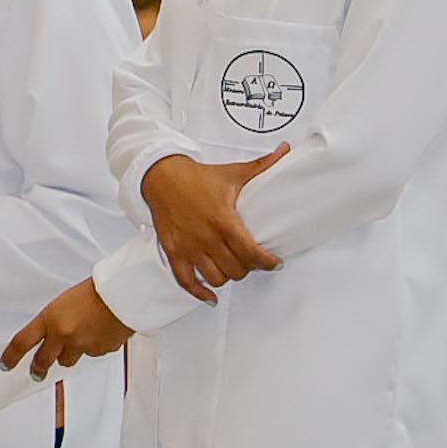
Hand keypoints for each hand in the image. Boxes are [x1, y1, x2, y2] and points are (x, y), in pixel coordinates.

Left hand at [1, 278, 132, 381]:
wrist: (121, 295)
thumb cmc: (92, 293)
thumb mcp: (62, 304)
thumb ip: (52, 322)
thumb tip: (48, 337)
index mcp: (49, 319)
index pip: (21, 342)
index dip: (11, 356)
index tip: (6, 364)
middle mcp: (63, 335)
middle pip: (42, 361)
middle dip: (38, 368)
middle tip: (36, 372)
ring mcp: (81, 346)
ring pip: (67, 360)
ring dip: (68, 354)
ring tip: (76, 339)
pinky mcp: (98, 352)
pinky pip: (89, 355)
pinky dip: (90, 348)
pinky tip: (96, 333)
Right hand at [139, 149, 287, 302]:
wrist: (161, 176)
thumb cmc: (197, 177)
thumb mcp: (233, 172)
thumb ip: (262, 165)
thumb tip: (286, 150)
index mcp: (223, 220)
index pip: (251, 252)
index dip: (267, 262)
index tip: (275, 263)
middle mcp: (206, 237)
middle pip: (236, 269)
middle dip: (248, 268)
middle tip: (252, 261)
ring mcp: (189, 246)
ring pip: (216, 277)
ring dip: (228, 277)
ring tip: (232, 268)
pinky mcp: (174, 251)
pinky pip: (186, 281)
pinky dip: (199, 292)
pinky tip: (210, 297)